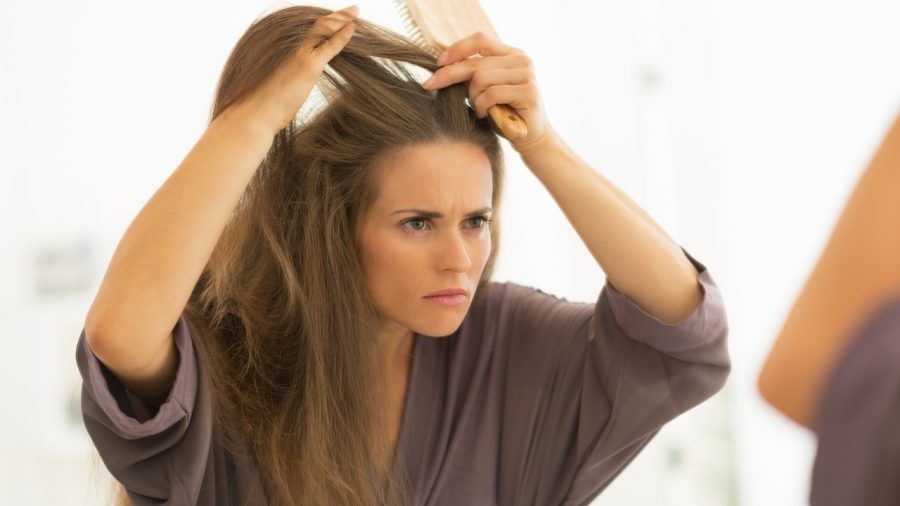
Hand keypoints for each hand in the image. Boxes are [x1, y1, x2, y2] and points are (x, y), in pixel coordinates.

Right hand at [231, 5, 359, 134]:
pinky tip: (353, 27)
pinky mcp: (308, 64)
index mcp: (278, 44)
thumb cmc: (263, 104)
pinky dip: (343, 35)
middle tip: (352, 10)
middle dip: (335, 16)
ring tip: (355, 12)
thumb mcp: (273, 83)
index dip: (324, 22)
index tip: (336, 19)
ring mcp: (299, 52)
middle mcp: (287, 42)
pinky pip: (330, 44)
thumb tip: (292, 79)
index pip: (307, 29)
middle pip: (317, 23)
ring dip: (342, 19)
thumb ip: (285, 73)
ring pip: (324, 28)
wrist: (255, 114)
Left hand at [421, 31, 556, 153]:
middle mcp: (521, 59)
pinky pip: (492, 94)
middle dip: (449, 75)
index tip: (438, 62)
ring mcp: (527, 74)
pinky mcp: (528, 91)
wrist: (531, 138)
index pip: (480, 40)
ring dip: (472, 97)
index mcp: (511, 54)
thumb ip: (473, 74)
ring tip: (477, 108)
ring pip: (481, 78)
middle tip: (430, 85)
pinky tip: (484, 114)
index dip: (457, 48)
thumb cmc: (504, 114)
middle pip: (475, 62)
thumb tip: (442, 64)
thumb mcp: (486, 89)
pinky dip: (482, 106)